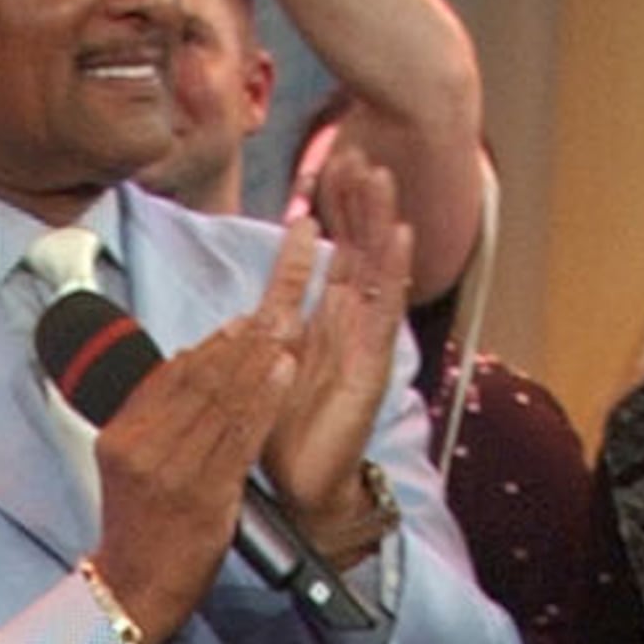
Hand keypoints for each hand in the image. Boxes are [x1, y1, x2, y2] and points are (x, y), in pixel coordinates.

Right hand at [88, 215, 318, 643]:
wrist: (132, 595)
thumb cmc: (142, 533)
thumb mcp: (133, 468)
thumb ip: (157, 421)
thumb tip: (191, 366)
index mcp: (123, 434)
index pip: (172, 375)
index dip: (214, 343)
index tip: (245, 319)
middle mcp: (142, 447)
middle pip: (199, 378)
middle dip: (243, 338)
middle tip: (280, 300)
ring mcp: (171, 472)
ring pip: (223, 400)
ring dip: (261, 357)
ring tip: (291, 321)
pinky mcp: (202, 496)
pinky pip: (240, 436)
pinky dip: (265, 399)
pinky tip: (286, 369)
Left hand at [262, 148, 415, 559]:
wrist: (301, 490)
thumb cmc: (282, 437)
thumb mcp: (258, 372)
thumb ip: (257, 338)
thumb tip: (242, 307)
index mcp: (318, 325)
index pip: (330, 256)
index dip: (330, 213)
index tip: (329, 167)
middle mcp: (346, 327)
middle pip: (357, 251)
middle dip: (358, 204)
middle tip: (359, 153)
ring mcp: (364, 343)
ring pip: (376, 270)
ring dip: (380, 223)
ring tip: (382, 178)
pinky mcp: (373, 365)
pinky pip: (387, 311)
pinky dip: (395, 272)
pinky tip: (401, 235)